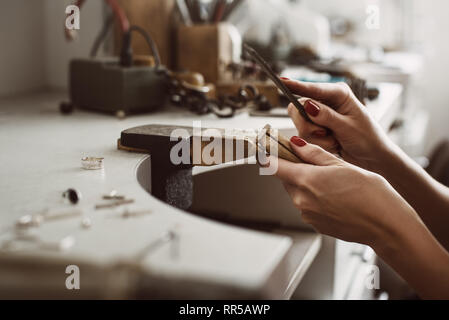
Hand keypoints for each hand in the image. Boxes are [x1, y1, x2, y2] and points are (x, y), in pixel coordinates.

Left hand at [273, 136, 419, 247]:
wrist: (386, 225)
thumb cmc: (370, 194)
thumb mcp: (342, 165)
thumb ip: (314, 154)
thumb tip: (296, 144)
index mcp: (306, 180)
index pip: (274, 166)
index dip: (270, 156)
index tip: (269, 149)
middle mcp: (302, 200)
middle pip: (287, 179)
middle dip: (297, 170)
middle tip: (318, 164)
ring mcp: (308, 215)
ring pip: (298, 193)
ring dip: (308, 185)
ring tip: (334, 183)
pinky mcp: (316, 225)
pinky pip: (309, 207)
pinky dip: (317, 200)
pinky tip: (336, 197)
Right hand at [282, 79, 394, 170]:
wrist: (372, 158)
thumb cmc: (368, 139)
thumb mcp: (348, 126)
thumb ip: (327, 116)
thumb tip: (308, 105)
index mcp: (338, 94)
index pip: (312, 88)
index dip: (296, 85)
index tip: (283, 81)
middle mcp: (326, 102)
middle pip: (299, 108)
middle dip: (309, 125)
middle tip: (325, 133)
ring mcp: (319, 116)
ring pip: (300, 125)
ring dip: (316, 138)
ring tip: (335, 141)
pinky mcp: (315, 130)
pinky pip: (304, 137)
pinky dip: (317, 144)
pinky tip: (332, 145)